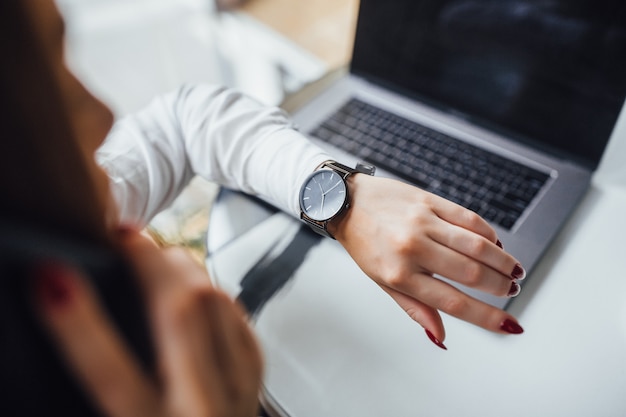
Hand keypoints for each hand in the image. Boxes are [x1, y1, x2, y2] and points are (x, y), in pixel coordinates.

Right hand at [33, 229, 262, 416]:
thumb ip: (108, 382)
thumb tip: (71, 320)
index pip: (112, 374)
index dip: (76, 322)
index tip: (48, 276)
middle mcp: (202, 411)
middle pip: (182, 316)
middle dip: (148, 263)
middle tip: (123, 235)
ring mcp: (237, 392)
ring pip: (218, 306)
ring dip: (184, 268)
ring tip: (155, 252)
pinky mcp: (254, 380)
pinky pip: (237, 318)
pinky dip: (211, 290)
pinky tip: (193, 283)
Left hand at [329, 174, 524, 346]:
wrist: (346, 202)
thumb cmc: (364, 245)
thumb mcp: (383, 282)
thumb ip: (415, 309)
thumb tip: (441, 338)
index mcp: (399, 276)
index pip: (453, 303)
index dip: (487, 317)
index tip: (511, 325)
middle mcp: (412, 249)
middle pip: (472, 273)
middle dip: (500, 286)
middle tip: (512, 290)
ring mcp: (422, 223)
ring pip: (477, 245)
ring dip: (502, 261)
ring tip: (513, 271)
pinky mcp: (428, 201)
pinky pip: (469, 218)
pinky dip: (489, 233)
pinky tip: (495, 244)